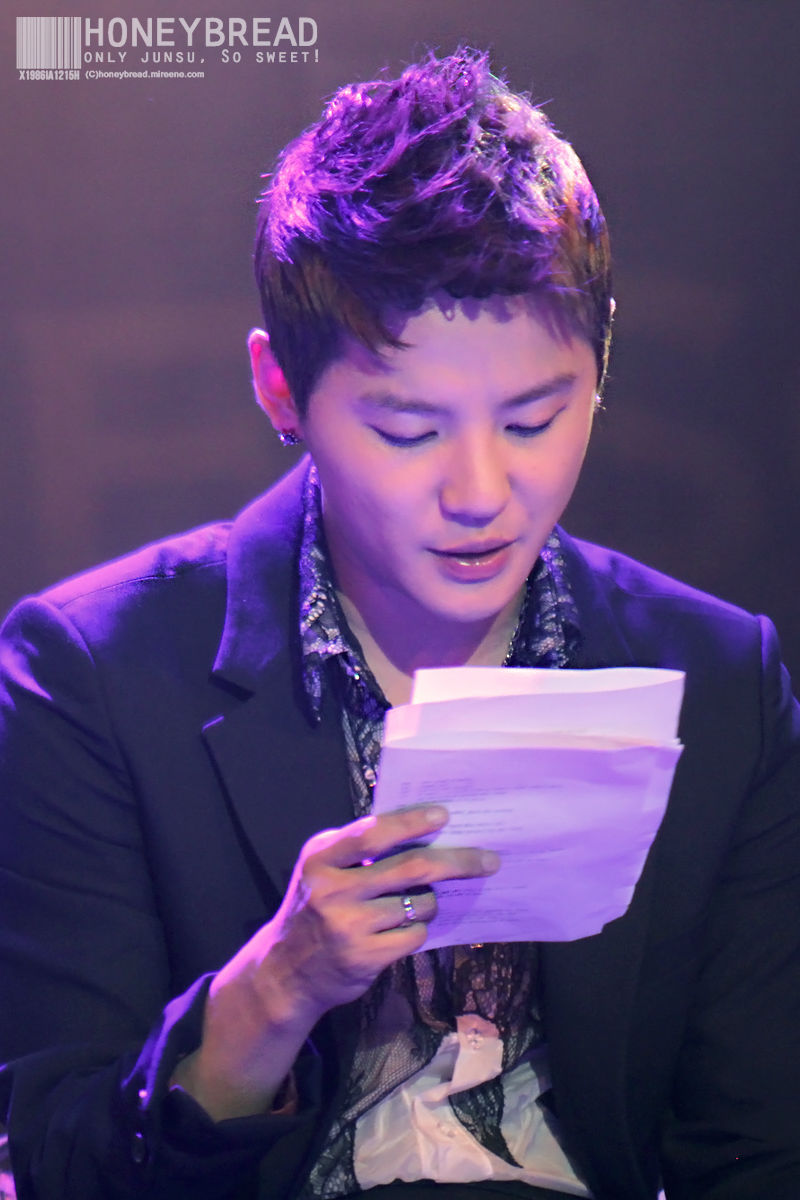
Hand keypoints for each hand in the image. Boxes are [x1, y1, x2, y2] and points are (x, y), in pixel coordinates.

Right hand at [176, 804, 498, 1119]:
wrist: (286, 973)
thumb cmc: (315, 909)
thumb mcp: (323, 871)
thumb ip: (358, 850)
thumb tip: (420, 828)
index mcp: (321, 858)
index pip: (374, 834)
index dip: (411, 823)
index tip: (443, 816)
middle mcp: (332, 889)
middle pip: (410, 867)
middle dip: (456, 861)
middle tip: (487, 860)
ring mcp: (348, 925)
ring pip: (419, 903)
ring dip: (429, 902)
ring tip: (416, 905)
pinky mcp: (364, 957)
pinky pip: (414, 935)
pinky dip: (417, 930)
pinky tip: (400, 932)